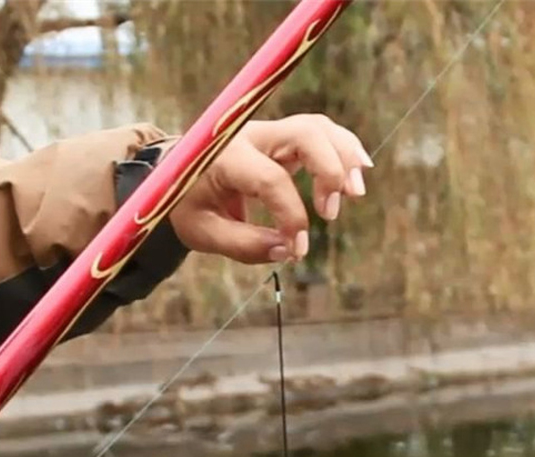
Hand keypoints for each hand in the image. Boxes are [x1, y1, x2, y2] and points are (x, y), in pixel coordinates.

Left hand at [169, 114, 372, 263]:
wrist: (176, 174)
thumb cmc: (187, 204)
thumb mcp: (202, 232)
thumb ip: (243, 245)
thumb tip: (287, 251)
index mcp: (223, 156)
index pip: (270, 179)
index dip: (292, 216)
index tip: (297, 250)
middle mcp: (249, 135)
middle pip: (305, 134)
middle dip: (328, 170)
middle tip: (331, 213)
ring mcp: (268, 132)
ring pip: (317, 128)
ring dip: (344, 156)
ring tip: (355, 193)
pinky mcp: (281, 138)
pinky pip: (319, 133)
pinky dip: (343, 149)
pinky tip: (358, 172)